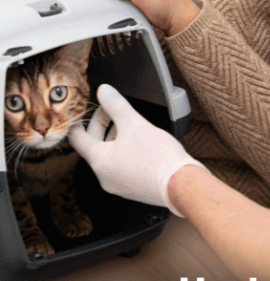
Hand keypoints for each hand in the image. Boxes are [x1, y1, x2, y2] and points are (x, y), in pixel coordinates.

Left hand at [70, 84, 207, 215]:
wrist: (181, 184)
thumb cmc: (159, 157)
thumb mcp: (135, 124)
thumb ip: (116, 105)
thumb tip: (104, 91)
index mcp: (99, 160)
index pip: (77, 138)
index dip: (79, 121)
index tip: (83, 111)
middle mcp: (104, 176)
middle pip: (93, 146)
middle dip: (101, 125)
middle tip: (111, 111)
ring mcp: (118, 184)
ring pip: (108, 156)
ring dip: (113, 138)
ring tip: (128, 124)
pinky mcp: (132, 188)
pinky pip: (120, 167)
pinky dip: (123, 152)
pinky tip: (139, 143)